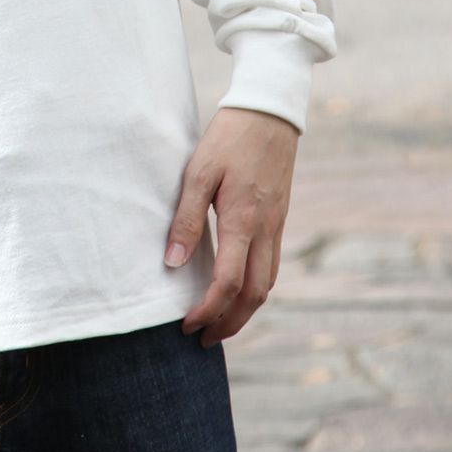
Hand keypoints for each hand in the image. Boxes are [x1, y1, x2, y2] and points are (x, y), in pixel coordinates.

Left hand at [164, 105, 299, 347]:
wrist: (269, 113)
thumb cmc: (228, 139)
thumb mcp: (197, 172)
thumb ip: (185, 219)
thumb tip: (171, 263)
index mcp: (243, 220)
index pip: (229, 282)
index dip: (208, 309)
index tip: (186, 324)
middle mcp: (266, 230)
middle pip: (255, 295)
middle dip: (229, 323)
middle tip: (202, 338)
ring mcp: (277, 226)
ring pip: (268, 284)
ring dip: (245, 311)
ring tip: (218, 323)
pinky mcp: (279, 219)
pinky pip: (271, 266)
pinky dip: (256, 289)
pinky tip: (237, 290)